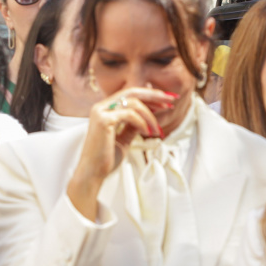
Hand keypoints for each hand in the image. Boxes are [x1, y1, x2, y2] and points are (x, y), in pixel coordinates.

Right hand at [67, 88, 174, 219]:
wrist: (93, 173)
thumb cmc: (107, 158)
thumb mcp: (125, 137)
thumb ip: (134, 124)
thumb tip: (151, 114)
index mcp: (105, 108)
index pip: (131, 94)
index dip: (150, 95)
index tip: (167, 100)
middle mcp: (101, 107)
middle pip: (133, 92)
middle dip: (155, 95)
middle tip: (172, 100)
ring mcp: (101, 112)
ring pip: (134, 103)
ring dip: (150, 116)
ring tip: (157, 130)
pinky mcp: (103, 121)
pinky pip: (130, 114)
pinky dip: (142, 122)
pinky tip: (147, 132)